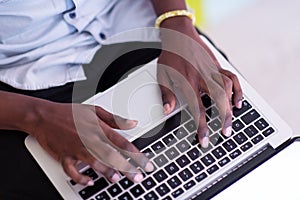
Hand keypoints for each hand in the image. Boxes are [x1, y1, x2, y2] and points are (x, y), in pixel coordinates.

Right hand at [30, 101, 153, 184]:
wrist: (44, 116)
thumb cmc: (69, 112)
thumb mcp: (94, 110)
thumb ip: (115, 119)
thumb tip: (133, 123)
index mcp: (99, 128)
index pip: (122, 143)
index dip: (136, 154)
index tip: (146, 164)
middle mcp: (89, 139)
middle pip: (112, 155)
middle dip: (126, 167)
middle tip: (137, 177)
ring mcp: (76, 148)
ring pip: (94, 162)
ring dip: (106, 171)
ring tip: (117, 179)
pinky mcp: (64, 156)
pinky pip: (72, 170)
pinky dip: (80, 177)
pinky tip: (89, 181)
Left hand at [157, 18, 242, 146]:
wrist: (179, 35)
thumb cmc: (170, 55)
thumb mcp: (162, 75)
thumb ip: (166, 94)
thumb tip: (168, 111)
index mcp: (188, 81)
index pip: (198, 108)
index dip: (202, 126)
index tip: (204, 139)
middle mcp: (202, 77)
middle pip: (218, 99)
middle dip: (223, 118)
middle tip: (225, 133)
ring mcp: (212, 70)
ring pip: (227, 88)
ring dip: (230, 105)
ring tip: (230, 121)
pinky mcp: (217, 66)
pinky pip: (232, 77)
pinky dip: (237, 90)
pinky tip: (237, 102)